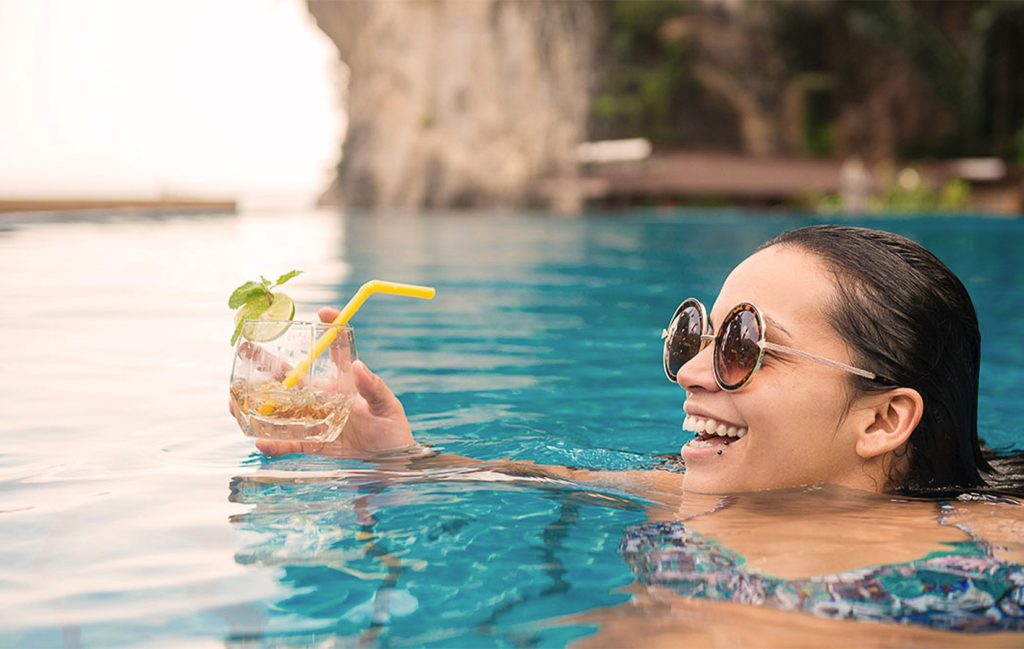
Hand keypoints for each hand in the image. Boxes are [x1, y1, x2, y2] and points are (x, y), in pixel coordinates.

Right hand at [248, 307, 416, 456]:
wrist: (392, 460)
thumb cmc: (392, 429)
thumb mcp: (388, 406)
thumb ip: (374, 387)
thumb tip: (358, 365)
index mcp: (344, 383)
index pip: (335, 351)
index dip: (331, 328)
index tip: (323, 313)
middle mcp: (325, 397)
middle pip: (292, 376)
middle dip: (266, 362)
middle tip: (244, 349)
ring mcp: (317, 419)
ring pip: (282, 408)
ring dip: (259, 404)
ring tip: (235, 402)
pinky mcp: (315, 443)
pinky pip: (292, 442)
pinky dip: (277, 443)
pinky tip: (261, 442)